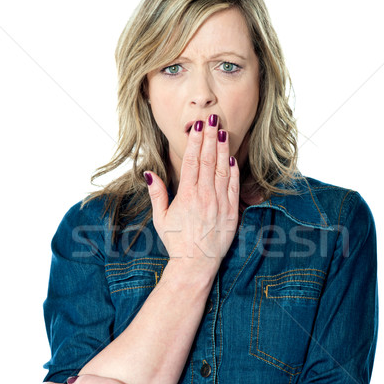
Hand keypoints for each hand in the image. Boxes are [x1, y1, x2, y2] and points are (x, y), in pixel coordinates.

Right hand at [144, 115, 239, 274]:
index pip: (191, 161)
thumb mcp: (161, 218)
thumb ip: (157, 194)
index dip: (195, 141)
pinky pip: (233, 185)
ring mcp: (220, 203)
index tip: (197, 126)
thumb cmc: (176, 242)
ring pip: (222, 168)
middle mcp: (204, 196)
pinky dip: (233, 169)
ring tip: (223, 130)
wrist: (196, 264)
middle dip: (210, 137)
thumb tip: (149, 173)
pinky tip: (231, 157)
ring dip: (222, 148)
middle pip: (208, 159)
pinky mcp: (231, 211)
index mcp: (186, 195)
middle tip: (212, 119)